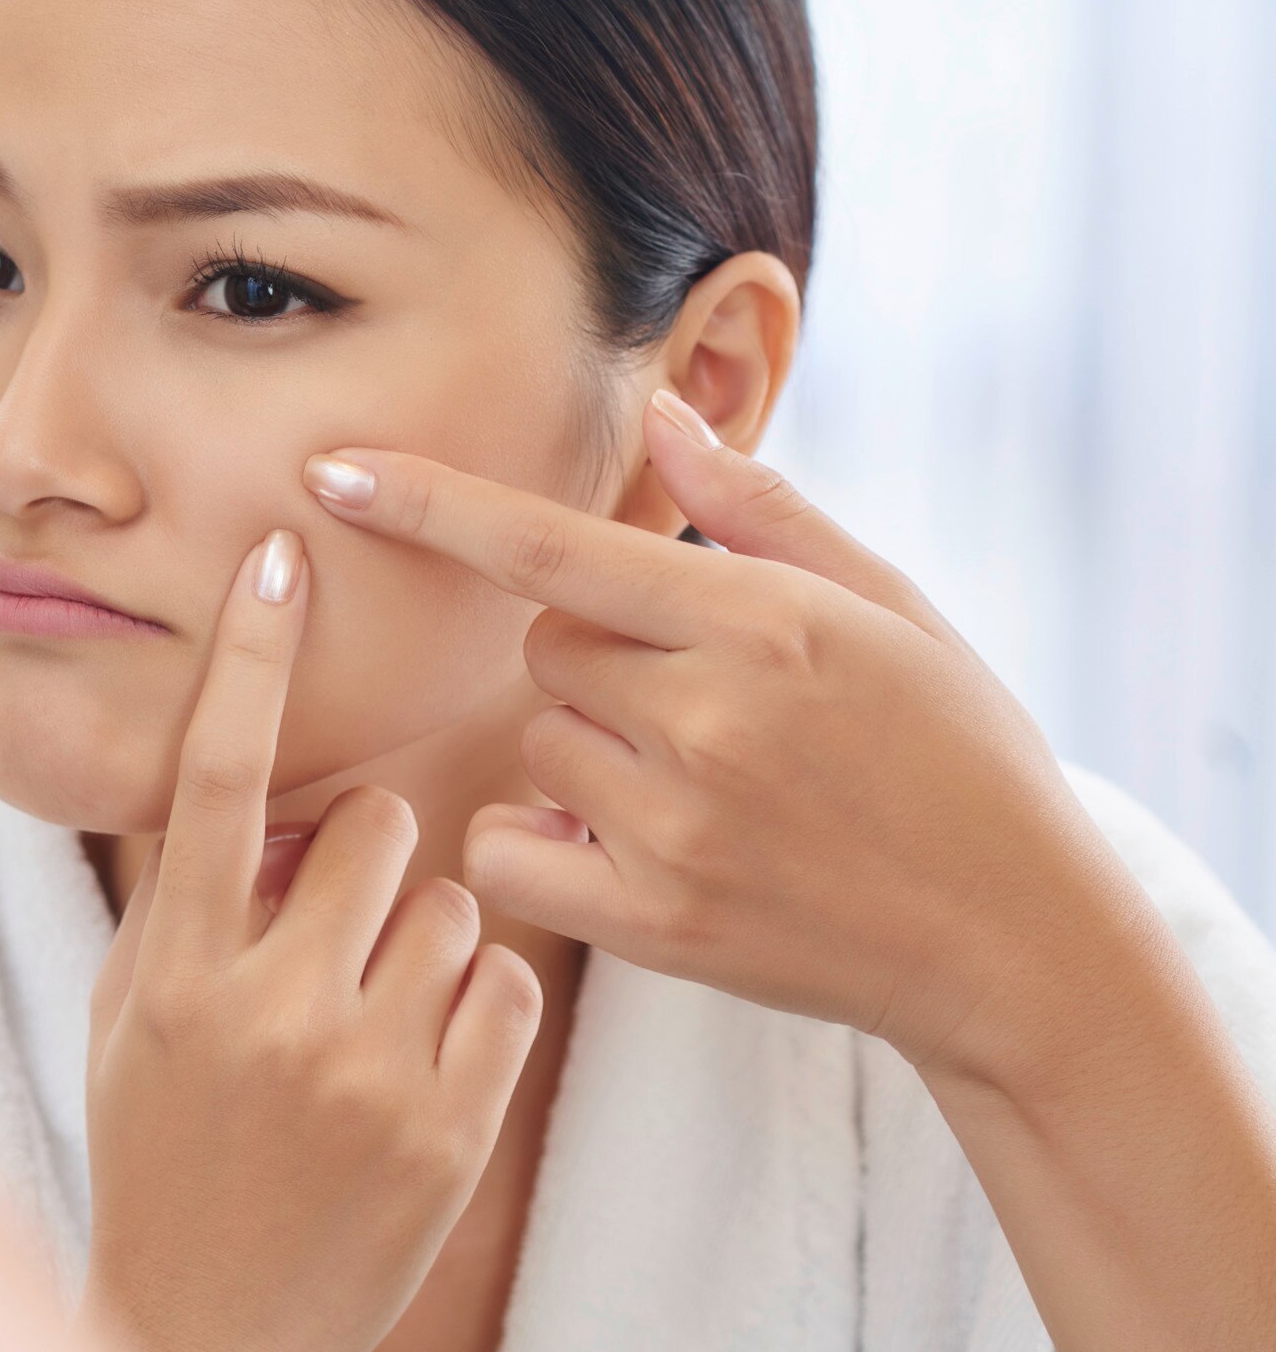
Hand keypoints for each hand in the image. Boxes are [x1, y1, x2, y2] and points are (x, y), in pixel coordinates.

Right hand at [80, 532, 543, 1351]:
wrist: (204, 1333)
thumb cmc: (157, 1152)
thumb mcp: (131, 1017)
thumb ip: (185, 901)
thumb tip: (259, 794)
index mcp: (175, 965)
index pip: (215, 775)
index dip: (248, 656)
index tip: (282, 558)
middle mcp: (266, 1004)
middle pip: (370, 822)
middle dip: (363, 851)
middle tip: (336, 919)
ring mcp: (363, 1069)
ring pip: (449, 897)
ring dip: (421, 930)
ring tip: (374, 1013)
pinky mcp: (450, 1128)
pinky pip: (502, 983)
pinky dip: (475, 1001)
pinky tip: (424, 1059)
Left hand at [308, 389, 1275, 1351]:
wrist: (1019, 941)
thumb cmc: (956, 754)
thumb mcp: (886, 607)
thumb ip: (759, 508)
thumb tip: (659, 409)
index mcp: (759, 624)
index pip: (550, 547)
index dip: (430, 504)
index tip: (332, 471)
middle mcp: (705, 720)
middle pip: (543, 648)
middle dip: (595, 657)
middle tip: (703, 701)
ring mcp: (675, 828)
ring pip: (533, 742)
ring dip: (583, 749)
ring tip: (699, 783)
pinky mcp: (656, 924)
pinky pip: (509, 848)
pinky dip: (538, 841)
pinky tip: (622, 844)